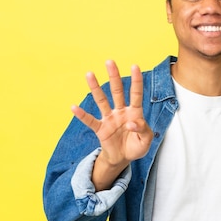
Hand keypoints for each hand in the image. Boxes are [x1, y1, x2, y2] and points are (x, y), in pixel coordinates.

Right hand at [71, 60, 152, 188]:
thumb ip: (142, 129)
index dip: (136, 81)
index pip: (136, 94)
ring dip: (96, 88)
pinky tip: (74, 107)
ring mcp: (109, 119)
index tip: (135, 66)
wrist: (123, 158)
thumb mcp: (146, 140)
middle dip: (114, 77)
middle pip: (117, 91)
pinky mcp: (100, 129)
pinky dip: (82, 115)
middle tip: (109, 62)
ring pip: (102, 101)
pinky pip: (90, 121)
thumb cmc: (136, 146)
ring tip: (90, 74)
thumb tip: (131, 123)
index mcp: (134, 112)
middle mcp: (121, 112)